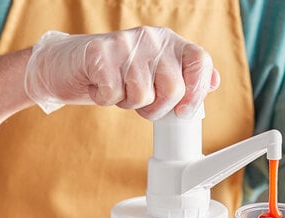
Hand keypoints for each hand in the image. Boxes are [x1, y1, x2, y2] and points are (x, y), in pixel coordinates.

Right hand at [24, 26, 219, 117]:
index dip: (197, 91)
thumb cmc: (116, 75)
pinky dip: (104, 99)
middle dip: (156, 108)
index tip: (183, 111)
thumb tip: (214, 81)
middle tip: (139, 101)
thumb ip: (183, 78)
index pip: (200, 62)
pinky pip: (114, 95)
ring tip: (117, 89)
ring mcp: (126, 43)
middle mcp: (152, 38)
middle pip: (173, 88)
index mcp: (170, 43)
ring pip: (143, 95)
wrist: (69, 66)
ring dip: (127, 103)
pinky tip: (100, 86)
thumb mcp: (154, 75)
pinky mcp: (100, 53)